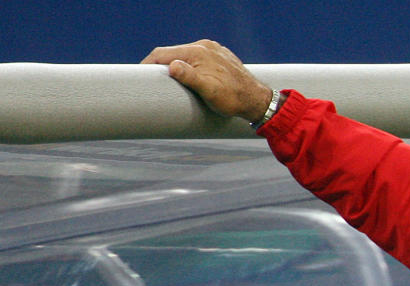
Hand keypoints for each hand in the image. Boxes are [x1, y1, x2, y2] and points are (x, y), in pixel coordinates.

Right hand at [141, 40, 272, 121]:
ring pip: (185, 56)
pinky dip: (189, 67)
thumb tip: (172, 66)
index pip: (163, 53)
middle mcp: (205, 46)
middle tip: (149, 81)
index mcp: (198, 52)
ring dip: (175, 66)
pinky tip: (187, 78)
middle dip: (160, 65)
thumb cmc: (233, 98)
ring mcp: (213, 51)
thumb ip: (190, 77)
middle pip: (173, 53)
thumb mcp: (209, 91)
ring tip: (167, 81)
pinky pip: (198, 59)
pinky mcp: (219, 57)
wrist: (257, 101)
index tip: (138, 76)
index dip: (147, 64)